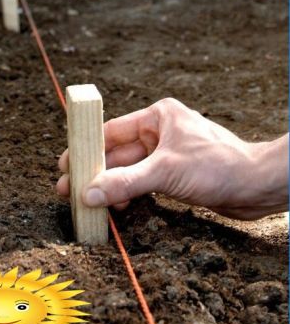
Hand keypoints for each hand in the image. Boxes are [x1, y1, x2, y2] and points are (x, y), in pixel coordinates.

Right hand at [57, 98, 287, 219]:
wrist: (256, 186)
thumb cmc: (219, 165)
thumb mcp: (165, 171)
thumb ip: (125, 182)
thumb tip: (89, 193)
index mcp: (158, 117)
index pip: (113, 131)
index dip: (88, 148)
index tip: (66, 164)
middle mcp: (160, 133)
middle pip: (118, 153)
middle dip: (95, 172)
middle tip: (69, 190)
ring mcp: (166, 154)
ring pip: (129, 170)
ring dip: (110, 186)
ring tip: (88, 203)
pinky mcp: (174, 174)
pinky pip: (142, 183)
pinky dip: (128, 194)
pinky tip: (115, 206)